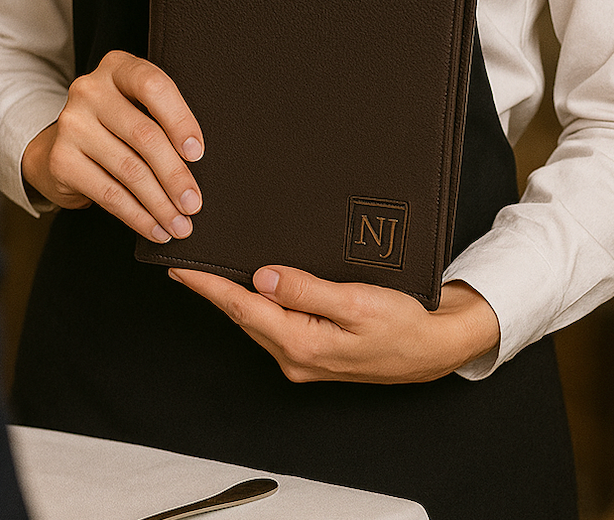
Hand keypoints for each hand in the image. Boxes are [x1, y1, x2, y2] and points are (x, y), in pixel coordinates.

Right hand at [21, 50, 204, 243]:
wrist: (61, 145)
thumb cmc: (117, 124)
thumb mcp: (138, 106)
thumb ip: (162, 118)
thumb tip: (197, 162)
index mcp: (117, 67)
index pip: (153, 87)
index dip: (180, 120)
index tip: (197, 153)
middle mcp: (90, 90)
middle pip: (144, 135)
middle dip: (175, 176)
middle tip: (194, 203)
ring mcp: (71, 124)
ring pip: (129, 170)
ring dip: (160, 204)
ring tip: (180, 224)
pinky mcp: (61, 160)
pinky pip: (109, 194)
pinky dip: (137, 216)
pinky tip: (155, 228)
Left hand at [168, 266, 499, 383]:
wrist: (433, 348)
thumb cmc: (402, 325)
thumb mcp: (357, 303)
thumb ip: (307, 290)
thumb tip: (262, 278)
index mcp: (301, 344)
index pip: (243, 308)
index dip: (209, 285)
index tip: (180, 266)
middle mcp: (294, 356)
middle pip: (244, 314)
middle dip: (213, 287)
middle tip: (184, 257)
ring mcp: (302, 356)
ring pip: (257, 319)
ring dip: (233, 294)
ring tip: (208, 266)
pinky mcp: (312, 350)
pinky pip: (274, 322)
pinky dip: (257, 302)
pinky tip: (252, 283)